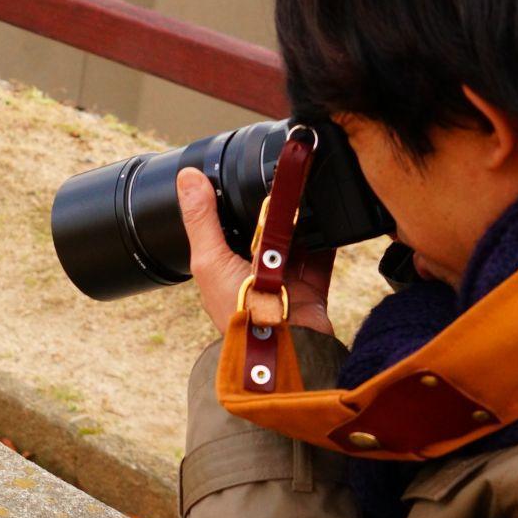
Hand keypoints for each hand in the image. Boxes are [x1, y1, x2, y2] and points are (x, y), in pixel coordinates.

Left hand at [176, 168, 335, 336]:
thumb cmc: (238, 312)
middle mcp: (253, 270)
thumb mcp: (209, 260)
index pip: (228, 223)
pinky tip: (329, 210)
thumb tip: (188, 177)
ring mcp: (284, 278)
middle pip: (265, 229)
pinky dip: (327, 236)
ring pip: (295, 237)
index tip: (243, 169)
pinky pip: (323, 254)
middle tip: (283, 173)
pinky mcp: (312, 284)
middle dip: (274, 206)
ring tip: (304, 185)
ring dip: (300, 216)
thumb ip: (201, 219)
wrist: (284, 348)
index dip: (234, 199)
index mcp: (224, 264)